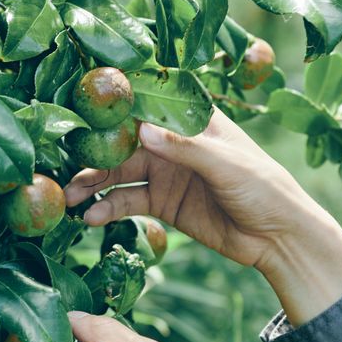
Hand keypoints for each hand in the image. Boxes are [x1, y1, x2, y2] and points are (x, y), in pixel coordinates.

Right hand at [65, 110, 324, 269]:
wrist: (277, 238)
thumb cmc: (264, 187)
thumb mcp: (227, 164)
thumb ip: (184, 148)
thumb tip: (140, 130)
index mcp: (191, 119)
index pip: (147, 103)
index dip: (114, 105)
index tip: (81, 108)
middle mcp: (172, 141)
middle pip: (123, 141)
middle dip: (93, 153)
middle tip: (64, 165)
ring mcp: (165, 172)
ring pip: (118, 173)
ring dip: (93, 184)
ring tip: (70, 197)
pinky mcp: (162, 203)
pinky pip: (127, 202)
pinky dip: (108, 209)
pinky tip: (92, 217)